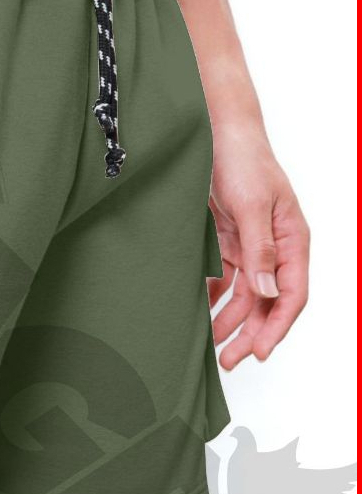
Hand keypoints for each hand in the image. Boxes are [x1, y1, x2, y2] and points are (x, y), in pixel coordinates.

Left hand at [208, 124, 309, 368]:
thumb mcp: (253, 205)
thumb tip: (268, 291)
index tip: (257, 352)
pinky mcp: (226, 241)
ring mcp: (250, 245)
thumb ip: (261, 249)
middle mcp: (274, 247)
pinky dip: (214, 297)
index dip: (276, 326)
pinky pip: (224, 278)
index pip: (291, 294)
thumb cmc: (243, 160)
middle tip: (229, 361)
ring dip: (230, 320)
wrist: (215, 132)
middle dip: (250, 332)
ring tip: (212, 345)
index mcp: (292, 240)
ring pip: (244, 295)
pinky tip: (201, 313)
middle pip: (267, 301)